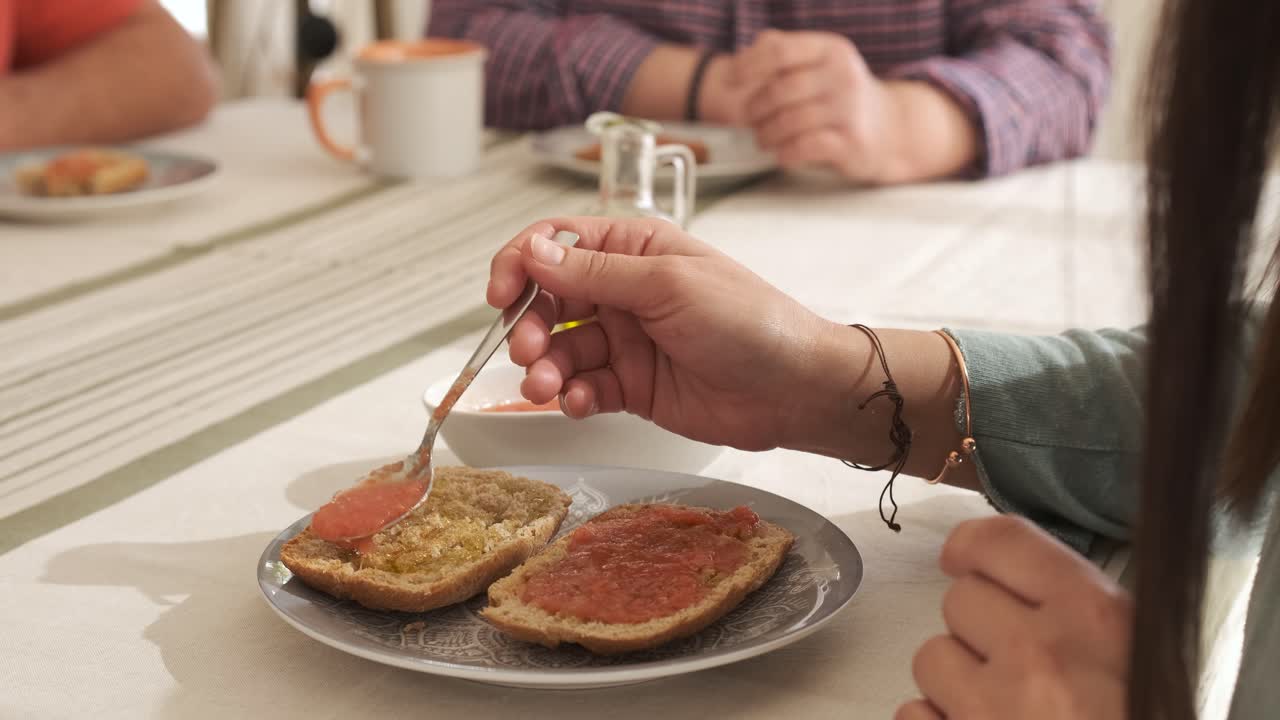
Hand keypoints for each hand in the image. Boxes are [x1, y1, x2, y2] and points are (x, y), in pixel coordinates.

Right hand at [486, 217, 836, 450]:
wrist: (793, 389)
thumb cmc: (749, 321)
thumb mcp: (669, 285)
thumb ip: (597, 274)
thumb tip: (534, 253)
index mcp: (634, 249)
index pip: (557, 244)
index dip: (520, 263)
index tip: (500, 293)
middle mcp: (624, 291)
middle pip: (549, 300)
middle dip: (528, 324)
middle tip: (526, 350)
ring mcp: (626, 340)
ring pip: (560, 349)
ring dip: (544, 367)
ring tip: (547, 387)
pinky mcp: (631, 386)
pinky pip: (583, 387)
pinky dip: (572, 396)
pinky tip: (579, 402)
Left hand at [734, 30, 900, 182]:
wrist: (892, 129)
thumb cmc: (843, 97)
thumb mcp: (821, 64)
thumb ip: (784, 53)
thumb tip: (745, 55)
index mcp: (830, 50)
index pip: (779, 50)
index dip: (748, 66)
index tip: (731, 81)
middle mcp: (842, 75)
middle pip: (779, 90)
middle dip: (755, 108)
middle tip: (749, 120)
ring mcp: (849, 109)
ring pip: (789, 121)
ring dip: (766, 134)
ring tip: (763, 138)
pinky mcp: (852, 142)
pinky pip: (804, 147)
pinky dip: (785, 153)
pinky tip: (783, 154)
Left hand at [899, 516, 1130, 719]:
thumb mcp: (1149, 659)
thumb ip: (1084, 611)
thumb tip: (1020, 582)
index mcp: (1093, 620)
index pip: (1001, 541)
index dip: (972, 546)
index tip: (961, 558)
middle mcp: (1037, 657)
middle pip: (960, 599)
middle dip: (979, 628)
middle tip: (1018, 666)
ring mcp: (990, 711)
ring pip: (930, 657)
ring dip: (955, 680)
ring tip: (1002, 708)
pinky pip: (912, 714)